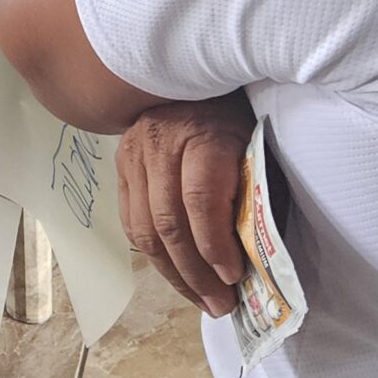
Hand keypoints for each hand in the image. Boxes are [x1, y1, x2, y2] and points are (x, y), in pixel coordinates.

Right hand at [114, 94, 254, 316]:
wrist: (193, 71)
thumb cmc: (235, 116)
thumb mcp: (253, 146)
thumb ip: (250, 195)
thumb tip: (256, 258)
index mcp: (201, 136)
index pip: (199, 200)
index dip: (214, 245)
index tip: (235, 277)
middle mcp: (159, 143)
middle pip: (168, 222)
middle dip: (195, 273)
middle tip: (220, 305)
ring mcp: (133, 153)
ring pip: (143, 228)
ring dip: (173, 273)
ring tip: (200, 299)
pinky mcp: (121, 163)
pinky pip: (131, 219)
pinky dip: (153, 253)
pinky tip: (177, 273)